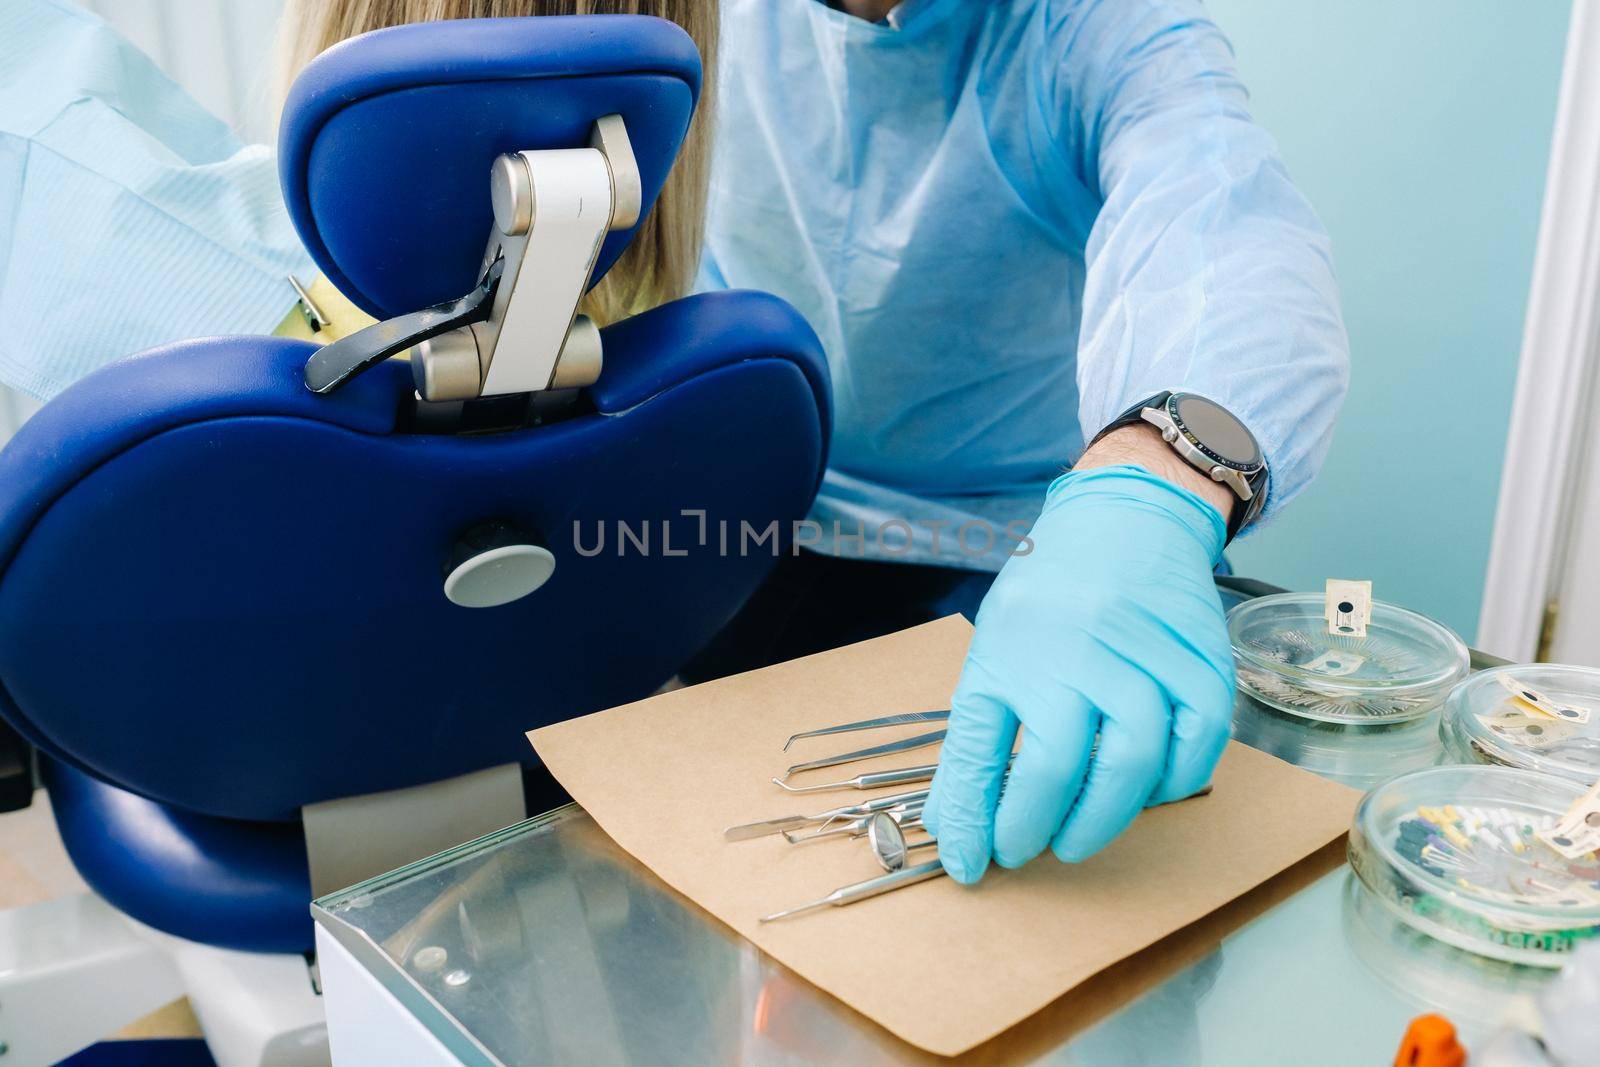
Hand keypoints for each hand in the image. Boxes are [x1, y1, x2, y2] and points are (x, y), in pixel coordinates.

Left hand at [921, 462, 1234, 882]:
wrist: (1126, 516)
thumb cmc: (1049, 593)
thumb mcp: (993, 651)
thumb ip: (975, 739)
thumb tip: (953, 828)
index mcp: (1012, 645)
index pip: (981, 751)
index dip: (974, 821)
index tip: (971, 865)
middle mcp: (1077, 645)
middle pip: (1060, 763)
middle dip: (1038, 827)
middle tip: (1029, 851)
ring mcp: (1146, 651)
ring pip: (1137, 759)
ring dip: (1107, 816)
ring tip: (1078, 835)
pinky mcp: (1203, 658)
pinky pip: (1200, 743)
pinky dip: (1176, 782)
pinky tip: (1146, 791)